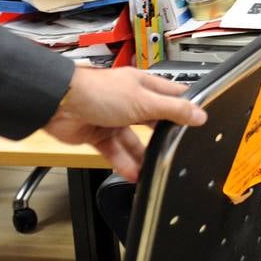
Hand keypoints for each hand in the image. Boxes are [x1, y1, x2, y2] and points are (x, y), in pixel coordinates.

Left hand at [42, 67, 207, 181]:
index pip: (173, 97)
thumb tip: (200, 115)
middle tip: (176, 151)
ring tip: (154, 171)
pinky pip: (116, 152)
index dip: (186, 109)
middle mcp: (130, 101)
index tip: (199, 123)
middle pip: (154, 121)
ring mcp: (114, 119)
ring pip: (134, 141)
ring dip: (142, 156)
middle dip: (163, 137)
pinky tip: (134, 174)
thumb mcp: (144, 101)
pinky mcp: (99, 135)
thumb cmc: (98, 92)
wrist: (60, 103)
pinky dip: (124, 163)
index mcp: (144, 86)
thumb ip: (173, 110)